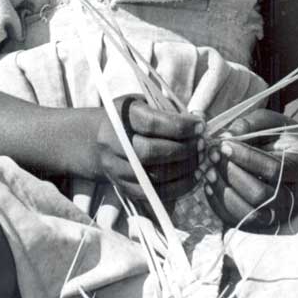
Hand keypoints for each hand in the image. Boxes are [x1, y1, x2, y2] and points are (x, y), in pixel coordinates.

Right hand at [74, 95, 202, 228]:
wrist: (95, 141)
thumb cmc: (129, 118)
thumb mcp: (143, 103)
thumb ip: (168, 110)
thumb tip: (199, 122)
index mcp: (120, 117)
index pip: (151, 124)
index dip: (180, 126)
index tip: (200, 126)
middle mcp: (113, 144)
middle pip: (151, 153)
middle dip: (183, 150)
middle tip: (202, 145)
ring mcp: (116, 169)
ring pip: (153, 177)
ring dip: (184, 170)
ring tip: (201, 161)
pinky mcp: (123, 188)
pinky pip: (153, 194)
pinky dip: (178, 188)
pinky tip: (193, 177)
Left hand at [200, 108, 297, 231]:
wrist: (294, 157)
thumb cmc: (281, 136)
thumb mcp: (270, 122)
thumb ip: (249, 125)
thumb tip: (224, 138)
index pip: (274, 169)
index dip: (246, 158)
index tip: (224, 144)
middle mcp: (297, 197)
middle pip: (260, 195)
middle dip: (231, 175)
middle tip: (212, 156)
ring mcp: (281, 214)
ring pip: (249, 214)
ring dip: (223, 191)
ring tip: (208, 170)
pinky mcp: (264, 224)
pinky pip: (239, 221)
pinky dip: (220, 205)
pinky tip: (210, 185)